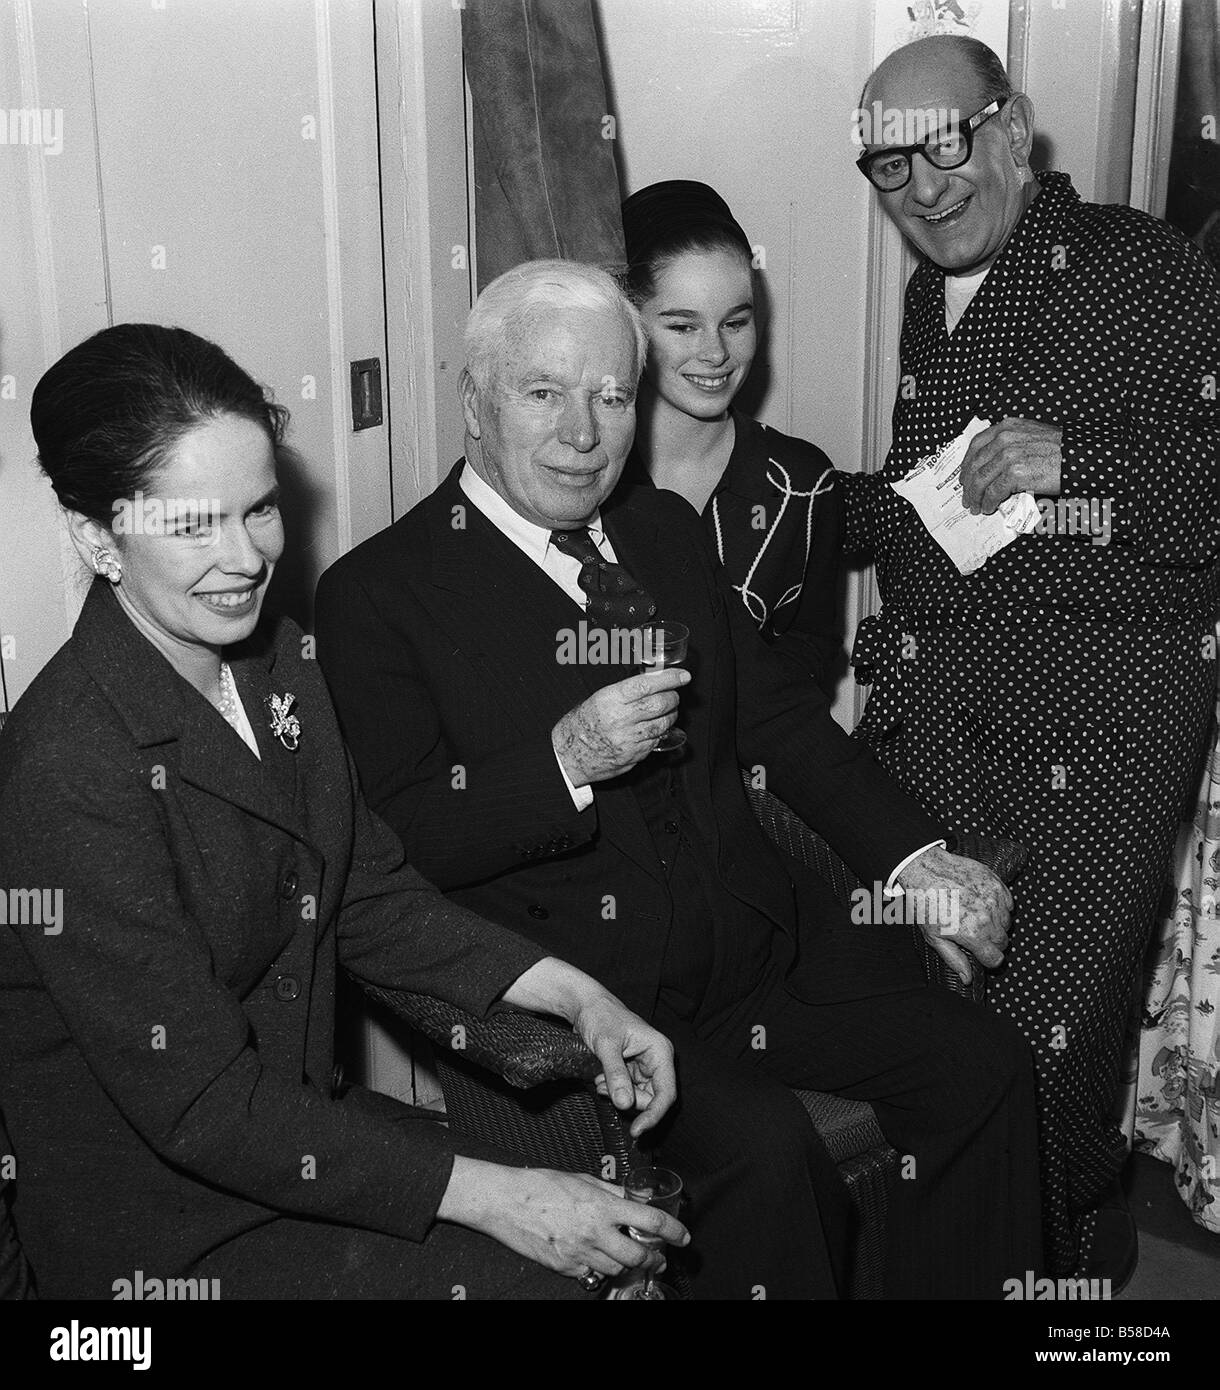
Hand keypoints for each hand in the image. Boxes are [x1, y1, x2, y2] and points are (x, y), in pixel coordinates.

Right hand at [437, 1159, 689, 1281]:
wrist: (507, 1202)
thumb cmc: (542, 1184)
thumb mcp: (583, 1179)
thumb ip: (612, 1191)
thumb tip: (636, 1197)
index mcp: (602, 1206)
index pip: (650, 1222)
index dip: (673, 1231)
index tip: (682, 1236)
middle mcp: (595, 1233)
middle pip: (638, 1256)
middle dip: (654, 1259)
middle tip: (658, 1257)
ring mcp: (580, 1254)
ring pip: (617, 1269)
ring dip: (628, 1265)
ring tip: (629, 1257)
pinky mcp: (565, 1267)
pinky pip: (592, 1274)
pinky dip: (600, 1268)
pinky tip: (598, 1257)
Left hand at [502, 960, 677, 1137]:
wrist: (585, 1005)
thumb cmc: (599, 1016)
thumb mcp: (606, 1045)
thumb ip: (616, 1074)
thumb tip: (625, 1104)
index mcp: (659, 1051)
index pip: (666, 1092)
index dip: (654, 1114)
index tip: (637, 1130)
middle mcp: (656, 1060)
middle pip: (652, 1098)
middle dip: (629, 1101)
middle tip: (606, 1090)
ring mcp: (643, 1066)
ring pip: (638, 1097)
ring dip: (618, 1096)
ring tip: (600, 1079)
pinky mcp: (630, 1069)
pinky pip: (627, 1091)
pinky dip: (613, 1091)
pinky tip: (600, 1078)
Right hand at [552, 668, 689, 784]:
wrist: (569, 754)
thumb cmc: (583, 722)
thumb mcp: (600, 698)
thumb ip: (627, 691)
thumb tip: (655, 682)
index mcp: (610, 699)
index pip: (646, 685)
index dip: (669, 679)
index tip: (683, 676)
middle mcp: (620, 719)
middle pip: (659, 704)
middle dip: (672, 698)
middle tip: (673, 695)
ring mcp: (628, 739)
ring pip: (662, 724)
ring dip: (670, 715)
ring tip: (667, 711)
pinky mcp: (633, 755)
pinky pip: (655, 741)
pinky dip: (660, 733)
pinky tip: (655, 728)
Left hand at [896, 845, 1011, 983]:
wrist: (926, 869)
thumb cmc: (926, 904)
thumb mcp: (934, 936)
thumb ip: (954, 959)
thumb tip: (967, 978)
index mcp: (973, 935)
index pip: (996, 959)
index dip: (987, 958)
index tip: (979, 952)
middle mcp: (988, 919)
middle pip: (1003, 941)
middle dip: (990, 942)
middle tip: (973, 932)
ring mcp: (995, 900)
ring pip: (1007, 922)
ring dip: (995, 923)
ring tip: (975, 915)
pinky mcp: (997, 884)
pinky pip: (1008, 903)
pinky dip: (999, 905)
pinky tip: (981, 902)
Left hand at [961, 417, 1060, 513]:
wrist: (1079, 455)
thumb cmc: (1059, 448)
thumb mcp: (1030, 435)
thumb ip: (1009, 444)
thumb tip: (990, 466)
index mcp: (1006, 427)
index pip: (976, 444)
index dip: (967, 464)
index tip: (964, 477)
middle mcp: (1005, 438)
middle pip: (975, 464)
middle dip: (968, 485)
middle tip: (967, 498)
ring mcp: (1009, 454)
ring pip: (981, 480)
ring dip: (975, 496)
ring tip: (975, 506)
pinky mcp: (1016, 472)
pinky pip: (994, 491)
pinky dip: (988, 502)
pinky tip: (989, 507)